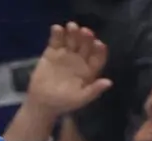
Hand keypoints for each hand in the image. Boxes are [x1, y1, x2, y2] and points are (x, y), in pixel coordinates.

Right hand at [13, 22, 109, 139]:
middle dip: (86, 38)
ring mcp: (66, 54)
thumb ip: (94, 90)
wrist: (42, 103)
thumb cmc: (63, 103)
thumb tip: (109, 82)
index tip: (99, 44)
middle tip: (85, 31)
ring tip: (71, 27)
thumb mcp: (80, 99)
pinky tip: (57, 29)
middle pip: (85, 45)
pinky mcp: (52, 52)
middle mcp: (79, 60)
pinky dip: (57, 33)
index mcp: (89, 71)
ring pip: (72, 40)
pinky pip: (56, 40)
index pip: (97, 58)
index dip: (99, 51)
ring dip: (73, 32)